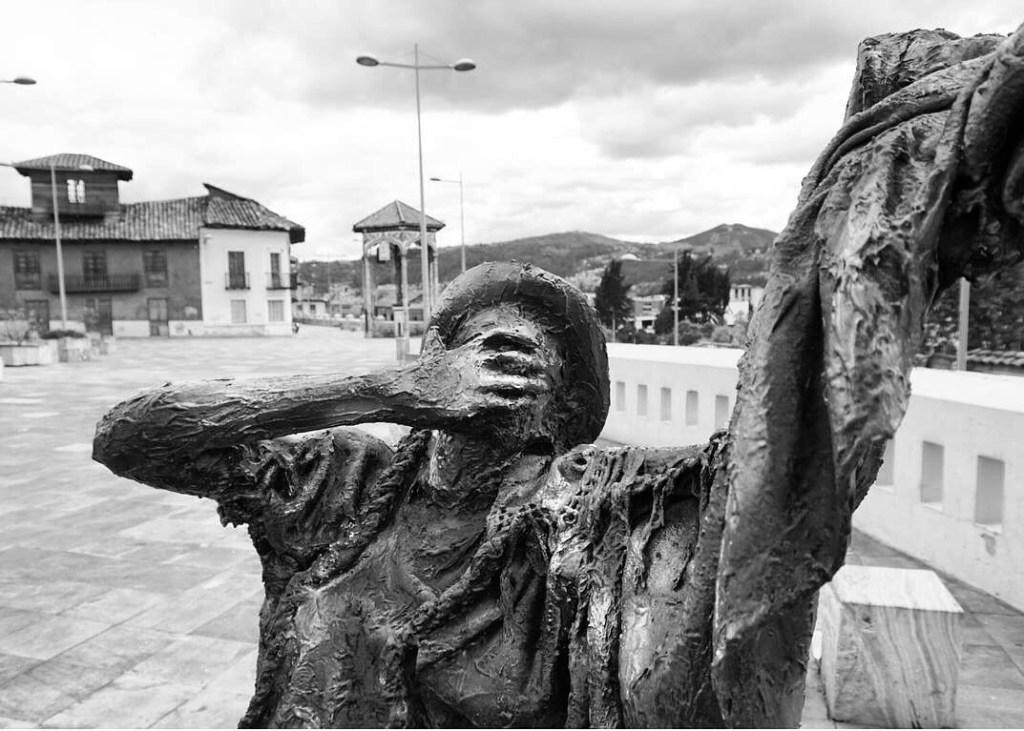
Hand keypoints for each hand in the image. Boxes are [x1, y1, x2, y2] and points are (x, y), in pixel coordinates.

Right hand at [396, 326, 557, 429]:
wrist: (404, 393)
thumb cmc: (418, 374)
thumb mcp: (431, 351)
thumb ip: (438, 339)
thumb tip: (435, 328)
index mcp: (469, 349)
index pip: (500, 336)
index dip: (520, 338)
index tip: (535, 344)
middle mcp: (476, 363)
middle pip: (514, 358)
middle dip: (532, 363)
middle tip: (545, 370)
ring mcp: (476, 383)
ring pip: (514, 382)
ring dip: (531, 386)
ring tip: (542, 389)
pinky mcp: (473, 403)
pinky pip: (503, 402)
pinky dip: (516, 403)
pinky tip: (524, 405)